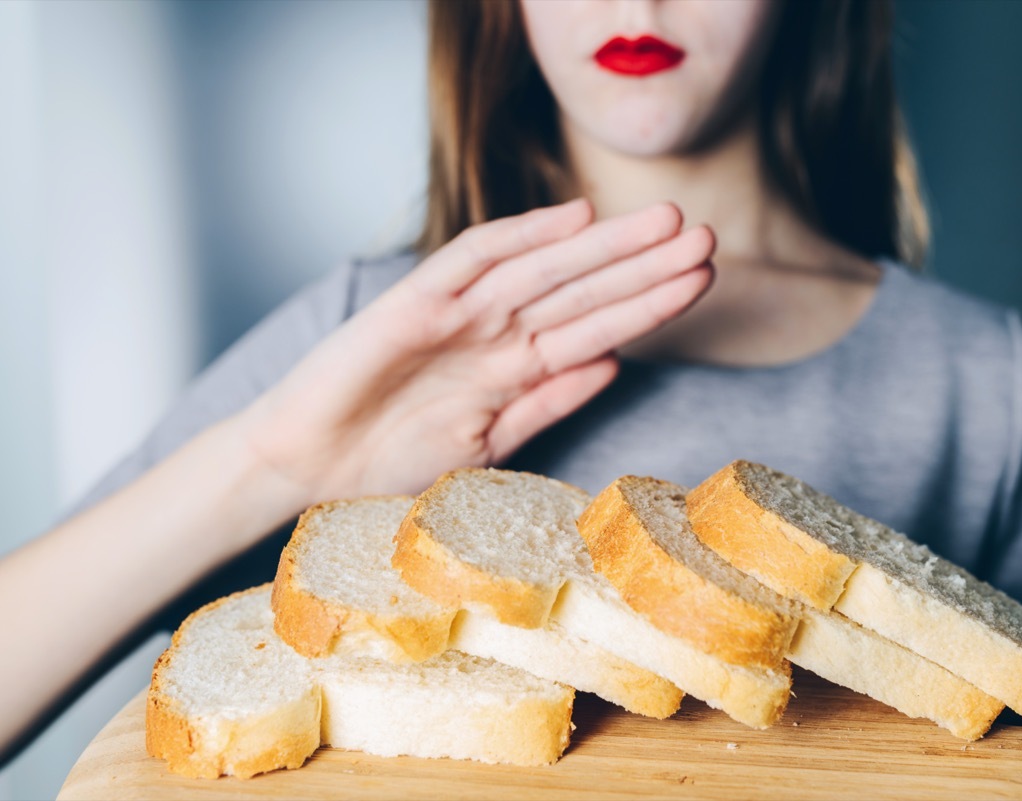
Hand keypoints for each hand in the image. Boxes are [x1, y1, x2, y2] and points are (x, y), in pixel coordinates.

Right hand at [234, 199, 714, 506]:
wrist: (305, 469)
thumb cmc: (387, 462)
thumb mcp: (487, 444)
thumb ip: (546, 403)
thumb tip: (611, 365)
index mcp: (514, 368)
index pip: (596, 328)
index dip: (649, 304)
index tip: (701, 280)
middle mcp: (494, 334)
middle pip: (582, 291)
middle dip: (644, 266)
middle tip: (705, 235)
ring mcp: (457, 316)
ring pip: (544, 272)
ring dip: (605, 249)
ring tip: (666, 223)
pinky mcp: (412, 305)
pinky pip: (472, 262)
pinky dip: (521, 239)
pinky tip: (573, 219)